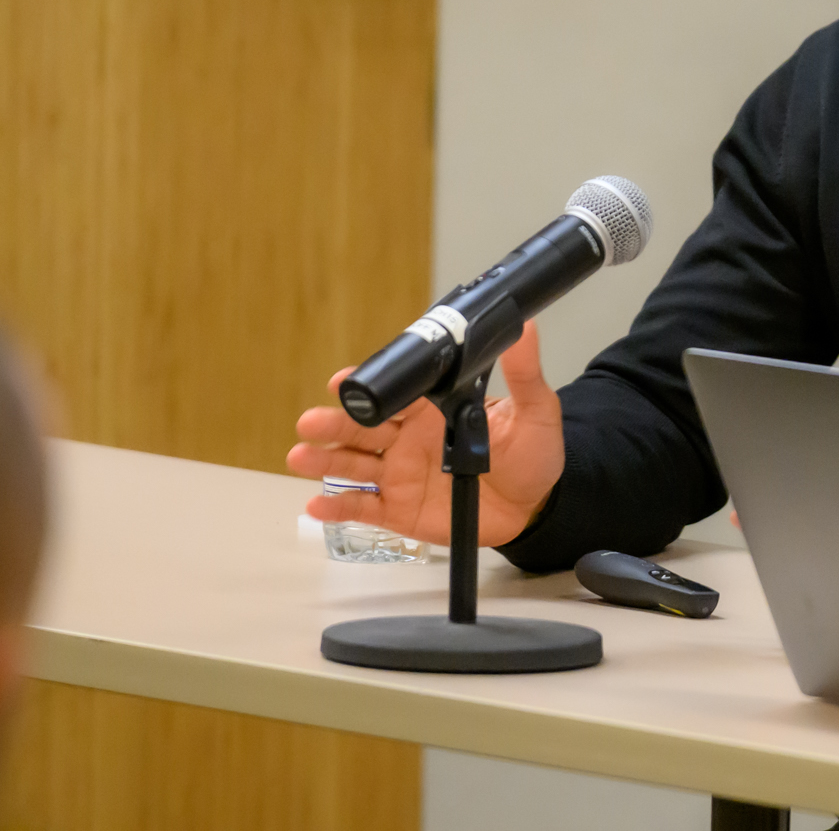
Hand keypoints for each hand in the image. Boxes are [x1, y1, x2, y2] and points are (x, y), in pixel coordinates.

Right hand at [287, 320, 565, 546]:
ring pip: (354, 466)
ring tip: (300, 456)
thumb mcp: (536, 411)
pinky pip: (363, 509)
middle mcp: (408, 440)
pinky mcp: (400, 511)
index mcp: (434, 411)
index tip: (343, 381)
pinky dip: (338, 507)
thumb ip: (523, 374)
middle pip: (363, 428)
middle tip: (311, 422)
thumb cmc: (533, 455)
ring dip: (325, 461)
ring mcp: (400, 475)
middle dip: (334, 424)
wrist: (538, 505)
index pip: (395, 394)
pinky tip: (317, 504)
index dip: (369, 388)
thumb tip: (526, 328)